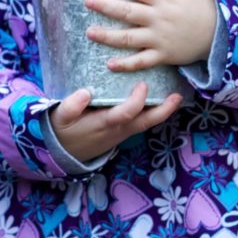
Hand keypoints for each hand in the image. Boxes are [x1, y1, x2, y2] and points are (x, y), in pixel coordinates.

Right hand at [49, 80, 181, 162]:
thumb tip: (85, 93)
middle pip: (145, 122)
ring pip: (146, 124)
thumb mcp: (59, 117)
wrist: (61, 152)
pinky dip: (154, 113)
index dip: (136, 101)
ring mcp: (121, 133)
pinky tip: (161, 102)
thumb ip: (70, 106)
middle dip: (163, 110)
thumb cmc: (62, 130)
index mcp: (102, 124)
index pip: (125, 114)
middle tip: (177, 96)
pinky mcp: (122, 132)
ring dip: (162, 112)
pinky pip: (142, 123)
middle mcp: (117, 130)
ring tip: (175, 96)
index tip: (142, 84)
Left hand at [85, 0, 217, 72]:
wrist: (222, 34)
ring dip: (108, 36)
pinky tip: (110, 64)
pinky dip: (126, 65)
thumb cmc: (205, 5)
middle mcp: (158, 18)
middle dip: (106, 6)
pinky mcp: (163, 55)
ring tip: (90, 32)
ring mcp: (159, 39)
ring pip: (129, 38)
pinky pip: (142, 61)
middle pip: (127, 12)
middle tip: (87, 1)